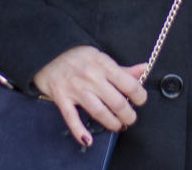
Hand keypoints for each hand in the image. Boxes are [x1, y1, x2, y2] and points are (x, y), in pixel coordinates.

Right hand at [32, 45, 147, 147]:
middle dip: (128, 115)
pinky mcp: (62, 98)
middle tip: (130, 118)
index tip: (139, 101)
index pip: (129, 84)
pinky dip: (79, 131)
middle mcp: (91, 76)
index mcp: (103, 64)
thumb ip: (123, 68)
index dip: (140, 97)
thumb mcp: (101, 57)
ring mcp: (76, 88)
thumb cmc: (77, 56)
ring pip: (99, 111)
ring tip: (117, 125)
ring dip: (112, 123)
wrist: (47, 52)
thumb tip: (144, 68)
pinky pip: (71, 117)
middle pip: (117, 102)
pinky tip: (88, 139)